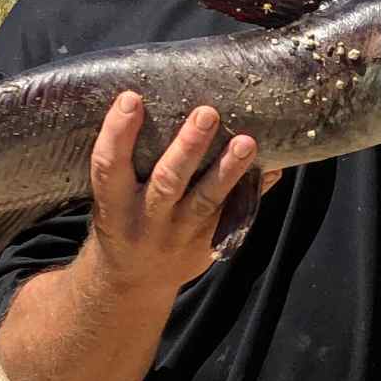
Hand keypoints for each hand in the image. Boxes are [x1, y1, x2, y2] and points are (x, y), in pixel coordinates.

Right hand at [86, 93, 279, 291]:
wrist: (132, 282)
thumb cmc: (123, 221)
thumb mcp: (112, 199)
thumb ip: (126, 163)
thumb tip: (152, 102)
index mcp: (114, 206)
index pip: (108, 166)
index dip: (118, 133)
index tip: (131, 99)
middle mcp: (146, 221)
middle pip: (167, 182)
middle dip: (187, 147)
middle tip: (207, 113)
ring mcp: (180, 235)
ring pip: (207, 202)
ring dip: (229, 170)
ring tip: (247, 142)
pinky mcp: (208, 244)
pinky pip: (234, 216)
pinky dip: (254, 191)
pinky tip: (272, 168)